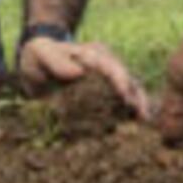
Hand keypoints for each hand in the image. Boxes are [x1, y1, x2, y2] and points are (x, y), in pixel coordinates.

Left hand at [18, 37, 152, 120]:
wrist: (37, 67)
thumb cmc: (39, 57)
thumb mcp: (40, 53)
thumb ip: (55, 60)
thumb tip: (77, 72)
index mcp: (93, 54)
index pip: (111, 67)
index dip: (120, 81)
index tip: (126, 98)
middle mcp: (107, 66)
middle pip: (128, 81)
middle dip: (137, 98)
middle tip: (143, 118)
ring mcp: (109, 81)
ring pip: (131, 92)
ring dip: (139, 107)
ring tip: (144, 125)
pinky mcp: (107, 96)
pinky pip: (123, 104)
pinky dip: (130, 115)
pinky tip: (136, 129)